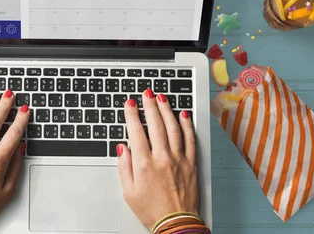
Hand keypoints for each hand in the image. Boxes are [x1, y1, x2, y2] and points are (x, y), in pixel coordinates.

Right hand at [116, 89, 199, 228]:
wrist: (176, 224)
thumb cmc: (152, 210)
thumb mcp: (128, 192)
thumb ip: (124, 167)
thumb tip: (123, 148)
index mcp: (144, 164)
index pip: (136, 131)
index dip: (131, 114)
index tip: (129, 103)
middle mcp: (162, 158)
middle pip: (156, 125)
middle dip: (150, 105)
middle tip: (147, 93)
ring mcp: (179, 159)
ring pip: (173, 128)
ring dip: (167, 110)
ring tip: (162, 98)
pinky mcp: (191, 164)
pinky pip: (190, 140)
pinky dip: (187, 125)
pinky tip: (183, 115)